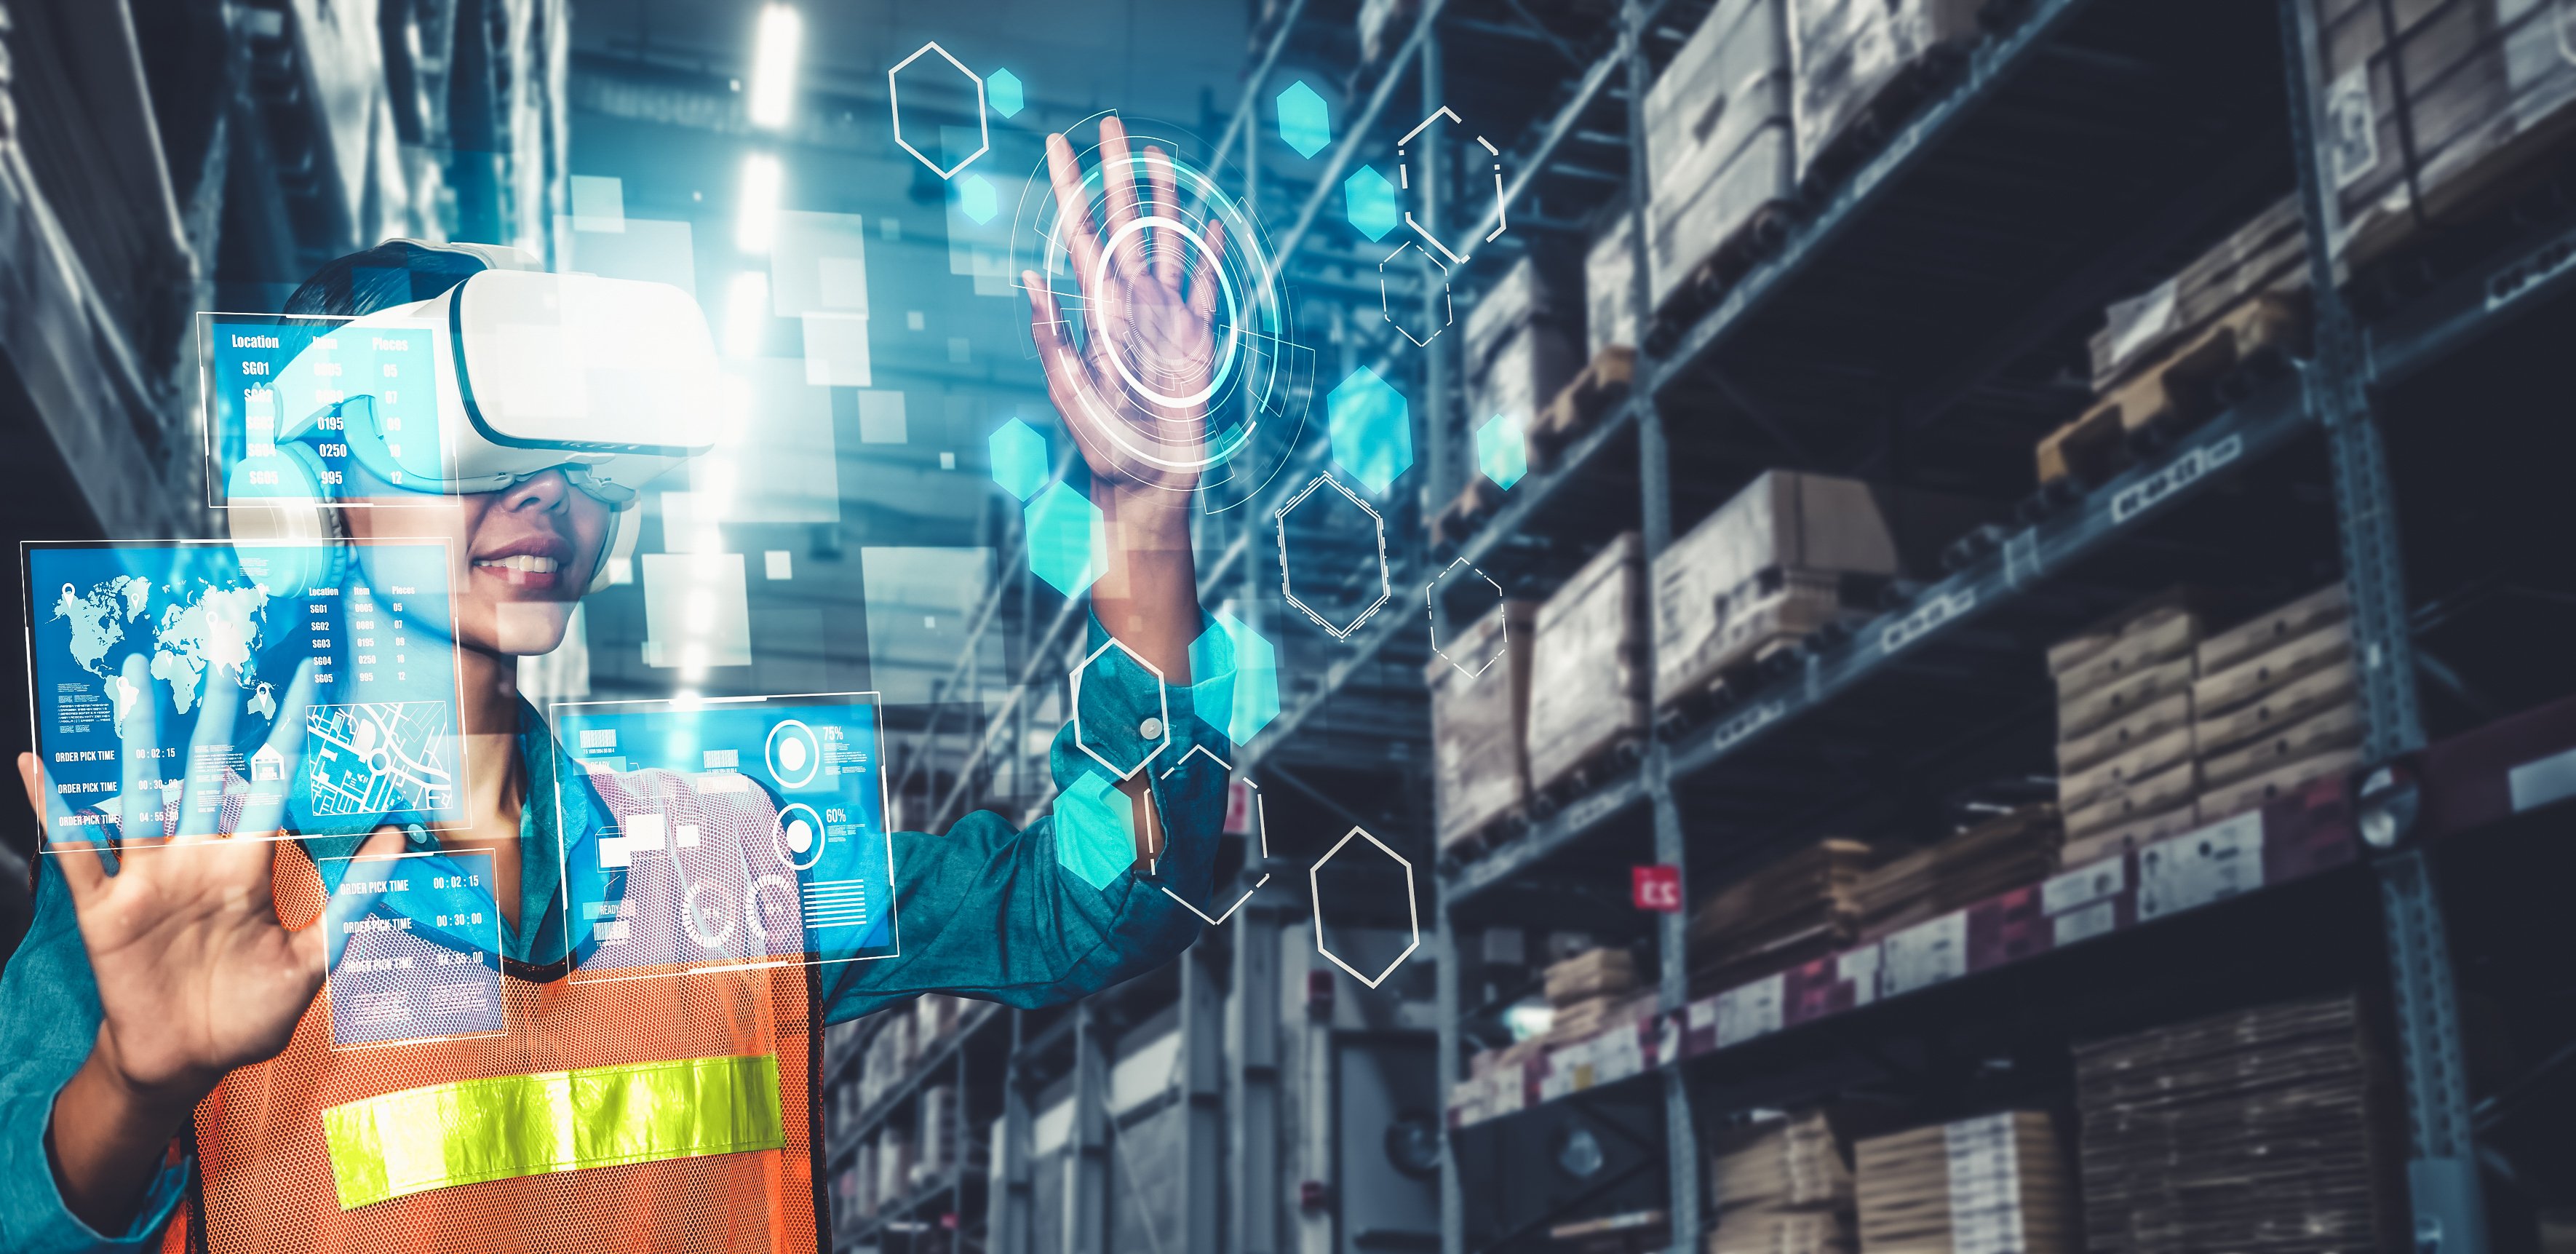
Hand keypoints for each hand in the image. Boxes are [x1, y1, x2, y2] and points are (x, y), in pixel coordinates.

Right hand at [15, 655, 384, 1104]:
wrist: (186, 1064)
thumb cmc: (249, 1015)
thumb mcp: (315, 959)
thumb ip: (354, 897)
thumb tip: (398, 833)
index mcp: (248, 867)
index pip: (273, 782)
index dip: (288, 732)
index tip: (307, 677)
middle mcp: (197, 860)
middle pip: (206, 769)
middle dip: (213, 710)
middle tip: (221, 644)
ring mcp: (149, 879)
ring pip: (142, 791)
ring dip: (137, 736)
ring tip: (134, 677)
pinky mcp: (105, 909)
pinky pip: (77, 850)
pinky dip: (58, 809)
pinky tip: (38, 764)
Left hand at [1023, 115, 1228, 507]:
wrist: (1146, 482)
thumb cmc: (1102, 447)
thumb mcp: (1069, 394)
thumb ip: (1052, 338)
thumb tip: (1030, 279)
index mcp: (1097, 310)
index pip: (1082, 234)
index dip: (1072, 189)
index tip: (1057, 145)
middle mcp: (1131, 303)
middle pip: (1126, 222)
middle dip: (1118, 174)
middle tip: (1112, 124)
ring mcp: (1167, 317)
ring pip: (1166, 242)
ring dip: (1163, 199)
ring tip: (1158, 156)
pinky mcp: (1198, 339)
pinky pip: (1206, 286)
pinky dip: (1209, 255)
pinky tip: (1209, 223)